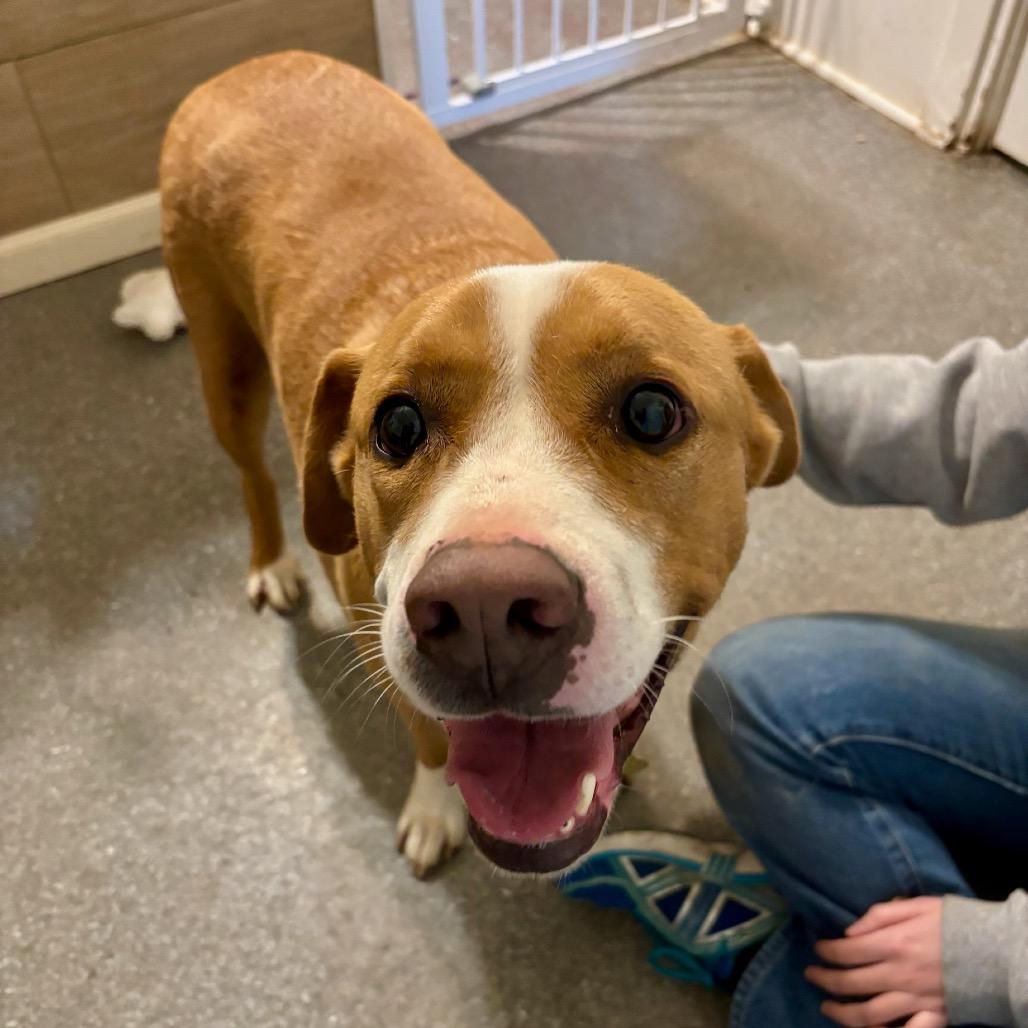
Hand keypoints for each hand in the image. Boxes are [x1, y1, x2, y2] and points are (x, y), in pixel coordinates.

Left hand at [805, 897, 946, 1026]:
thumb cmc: (952, 922)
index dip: (825, 952)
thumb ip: (879, 915)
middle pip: (850, 983)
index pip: (846, 952)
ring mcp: (916, 1000)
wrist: (994, 950)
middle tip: (812, 975)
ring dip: (843, 1013)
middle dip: (824, 980)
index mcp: (893, 944)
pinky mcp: (933, 1017)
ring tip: (828, 1007)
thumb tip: (849, 931)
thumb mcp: (915, 905)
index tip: (817, 949)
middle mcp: (900, 975)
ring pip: (869, 1015)